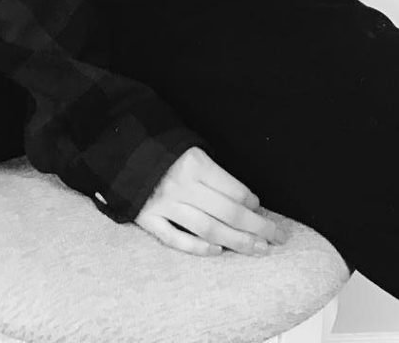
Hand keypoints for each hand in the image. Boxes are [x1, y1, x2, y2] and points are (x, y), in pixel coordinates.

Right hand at [133, 145, 285, 255]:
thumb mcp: (190, 148)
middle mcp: (181, 184)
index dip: (253, 203)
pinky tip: (218, 251)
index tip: (261, 208)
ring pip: (209, 229)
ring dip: (238, 242)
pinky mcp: (148, 218)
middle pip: (229, 213)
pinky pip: (176, 239)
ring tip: (260, 249)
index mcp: (194, 163)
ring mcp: (164, 203)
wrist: (119, 148)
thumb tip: (247, 200)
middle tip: (278, 237)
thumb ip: (214, 172)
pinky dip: (198, 247)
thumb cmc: (161, 149)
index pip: (233, 190)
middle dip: (258, 227)